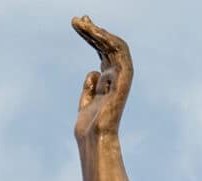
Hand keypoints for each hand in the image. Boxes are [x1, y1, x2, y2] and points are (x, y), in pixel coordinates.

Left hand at [71, 16, 132, 141]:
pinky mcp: (123, 81)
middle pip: (106, 47)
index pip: (102, 52)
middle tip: (78, 19)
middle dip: (93, 31)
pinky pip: (119, 55)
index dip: (93, 37)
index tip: (80, 24)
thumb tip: (93, 71)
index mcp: (108, 81)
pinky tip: (92, 33)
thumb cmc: (89, 128)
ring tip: (81, 23)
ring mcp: (120, 78)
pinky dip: (107, 41)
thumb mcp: (86, 102)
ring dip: (98, 32)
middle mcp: (116, 77)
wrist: (94, 140)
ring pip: (113, 47)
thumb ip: (89, 88)